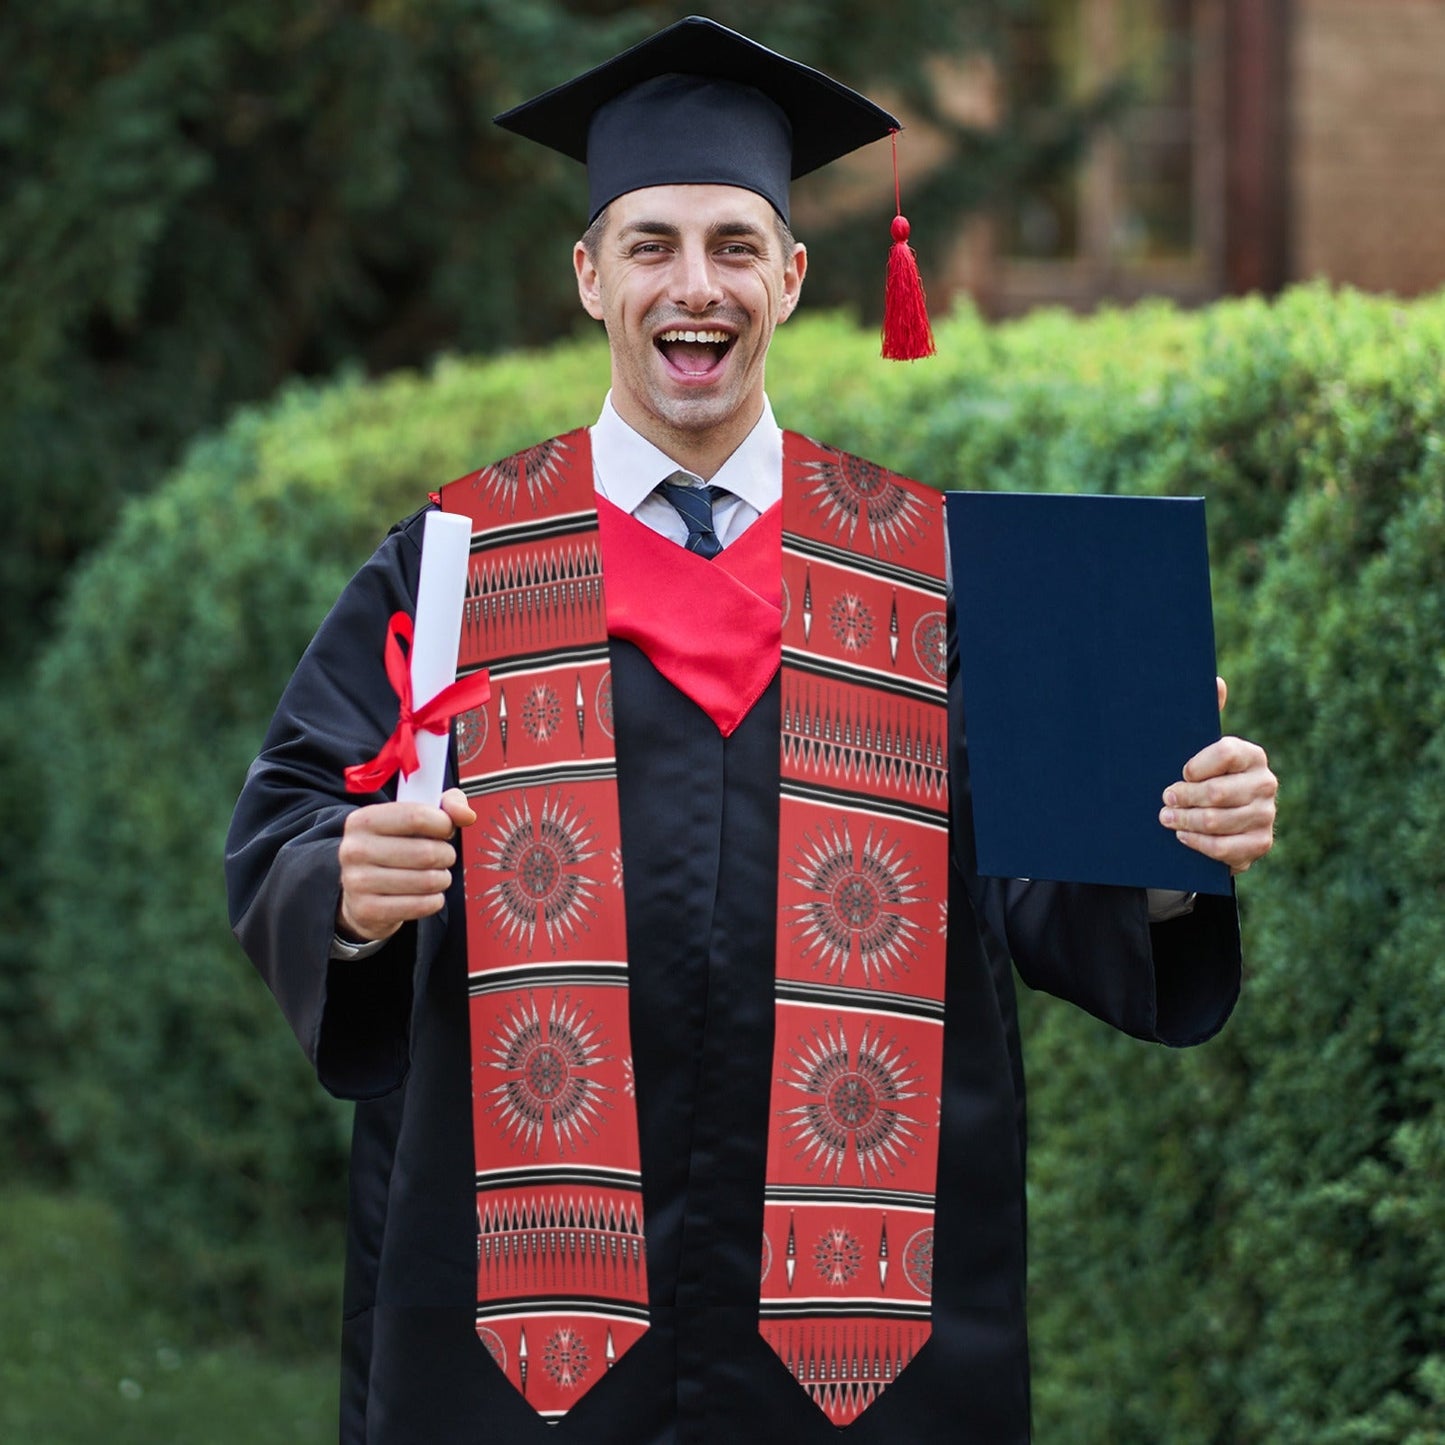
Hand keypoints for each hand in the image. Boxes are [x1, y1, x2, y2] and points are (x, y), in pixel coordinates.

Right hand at [336, 787, 476, 942]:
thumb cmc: (394, 848)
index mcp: (363, 820)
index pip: (416, 816)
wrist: (361, 892)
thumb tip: (467, 815)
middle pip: (426, 852)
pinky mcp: (367, 910)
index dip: (443, 824)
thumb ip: (446, 806)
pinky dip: (434, 900)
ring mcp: (357, 882)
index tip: (446, 829)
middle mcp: (354, 849)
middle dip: (446, 855)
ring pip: (427, 881)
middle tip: (443, 856)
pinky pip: (421, 905)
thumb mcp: (414, 817)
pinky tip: (427, 895)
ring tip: (436, 875)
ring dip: (442, 879)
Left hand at [1159, 678, 1276, 873]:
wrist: (1217, 820)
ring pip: (1217, 821)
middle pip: (1218, 793)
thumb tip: (1216, 681)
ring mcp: (1266, 815)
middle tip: (1164, 799)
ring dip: (1185, 821)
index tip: (1180, 772)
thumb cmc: (1202, 777)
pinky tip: (1183, 836)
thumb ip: (1206, 715)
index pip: (1225, 753)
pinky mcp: (1260, 844)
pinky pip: (1225, 848)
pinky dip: (1199, 843)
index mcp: (1251, 755)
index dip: (1197, 765)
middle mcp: (1265, 783)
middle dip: (1183, 797)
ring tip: (1166, 818)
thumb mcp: (1199, 748)